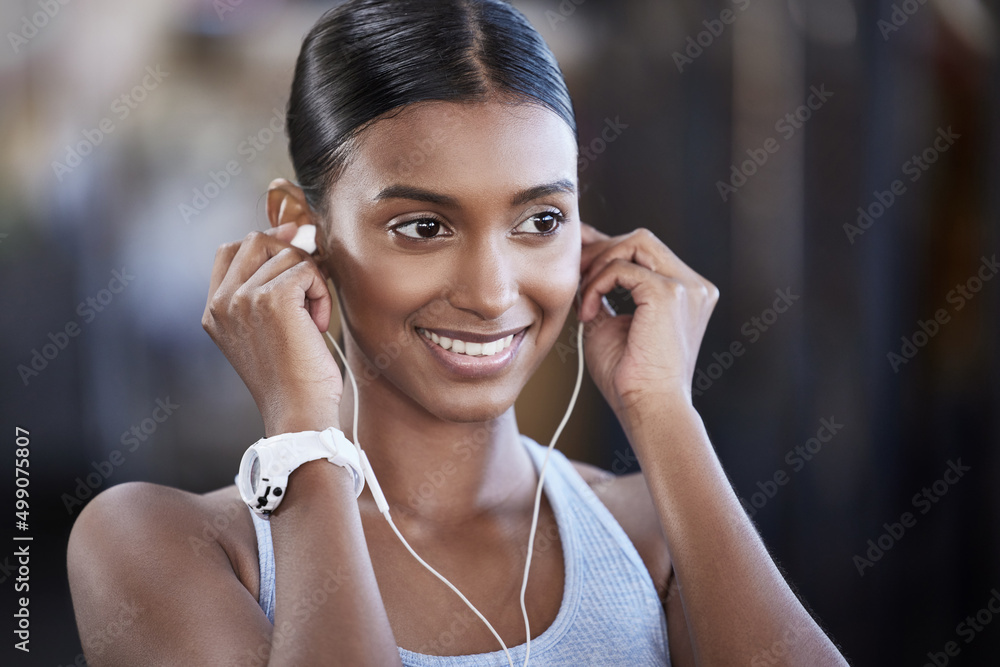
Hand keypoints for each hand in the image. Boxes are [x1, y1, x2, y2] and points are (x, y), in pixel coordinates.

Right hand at [201, 222, 342, 435]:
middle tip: (308, 290)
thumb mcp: (263, 331)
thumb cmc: (291, 377)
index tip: (291, 246)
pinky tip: (317, 323)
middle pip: (257, 241)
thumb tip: (288, 237)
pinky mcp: (273, 298)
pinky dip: (321, 293)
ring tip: (310, 321)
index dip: (264, 242)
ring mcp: (244, 297)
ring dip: (312, 283)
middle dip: (290, 256)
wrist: (298, 411)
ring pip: (289, 255)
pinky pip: (308, 270)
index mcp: (214, 310)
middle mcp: (222, 301)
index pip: (229, 250)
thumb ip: (261, 290)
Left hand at [576, 223, 718, 413]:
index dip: (607, 248)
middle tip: (573, 276)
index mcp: (685, 293)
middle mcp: (693, 285)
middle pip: (640, 240)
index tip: (575, 257)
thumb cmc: (629, 378)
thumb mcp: (608, 324)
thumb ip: (601, 292)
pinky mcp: (668, 293)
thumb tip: (579, 266)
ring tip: (582, 298)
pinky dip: (597, 285)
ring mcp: (686, 286)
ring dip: (599, 265)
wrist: (648, 408)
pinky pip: (622, 267)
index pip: (645, 252)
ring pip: (634, 243)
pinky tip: (588, 313)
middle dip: (600, 250)